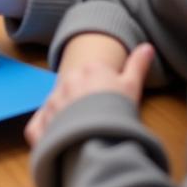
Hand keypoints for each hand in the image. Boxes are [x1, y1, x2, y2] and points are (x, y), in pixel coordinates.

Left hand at [25, 41, 152, 147]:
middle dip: (81, 101)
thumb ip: (137, 64)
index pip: (92, 75)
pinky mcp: (42, 122)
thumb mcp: (132, 86)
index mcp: (87, 70)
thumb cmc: (119, 111)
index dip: (101, 90)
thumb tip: (147, 47)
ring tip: (84, 132)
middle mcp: (66, 81)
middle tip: (97, 118)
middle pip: (73, 89)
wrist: (100, 139)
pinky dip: (47, 131)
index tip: (108, 102)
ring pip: (57, 106)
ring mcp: (52, 102)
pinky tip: (60, 140)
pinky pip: (40, 125)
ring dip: (65, 116)